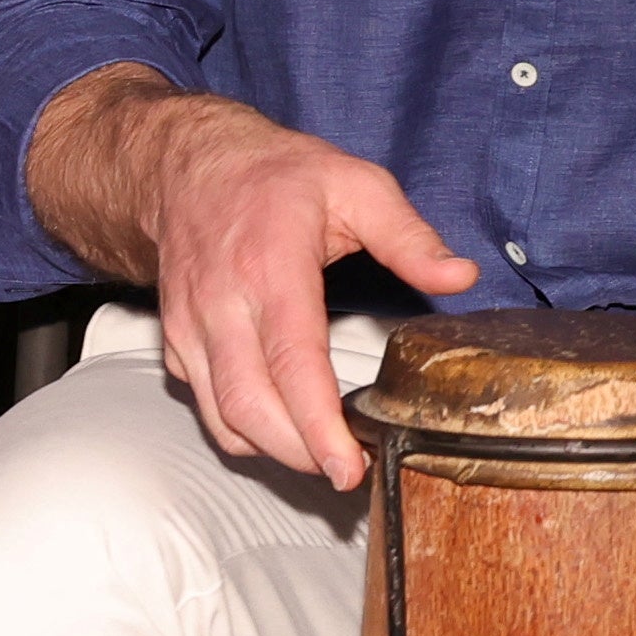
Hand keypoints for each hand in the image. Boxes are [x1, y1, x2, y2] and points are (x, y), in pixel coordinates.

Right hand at [138, 100, 475, 490]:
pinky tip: (280, 422)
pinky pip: (205, 404)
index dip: (318, 426)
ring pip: (221, 418)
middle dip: (299, 454)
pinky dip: (242, 427)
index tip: (348, 466)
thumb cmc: (271, 174)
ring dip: (271, 450)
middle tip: (345, 470)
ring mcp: (191, 327)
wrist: (185, 165)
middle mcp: (221, 304)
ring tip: (319, 452)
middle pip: (250, 408)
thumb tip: (460, 277)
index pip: (292, 364)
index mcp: (271, 267)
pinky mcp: (175, 342)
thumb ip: (409, 236)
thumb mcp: (355, 183)